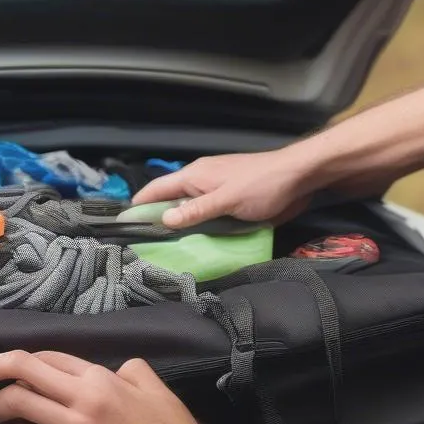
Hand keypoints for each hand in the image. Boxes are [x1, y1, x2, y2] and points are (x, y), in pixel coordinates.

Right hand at [133, 148, 316, 228]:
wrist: (299, 176)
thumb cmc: (261, 184)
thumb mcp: (226, 200)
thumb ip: (196, 210)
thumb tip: (165, 219)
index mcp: (194, 175)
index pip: (157, 189)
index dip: (139, 204)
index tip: (124, 222)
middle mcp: (201, 181)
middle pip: (170, 200)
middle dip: (157, 218)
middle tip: (143, 243)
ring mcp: (216, 190)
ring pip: (188, 209)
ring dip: (179, 225)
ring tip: (165, 248)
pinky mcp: (230, 200)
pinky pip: (206, 214)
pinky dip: (198, 226)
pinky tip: (196, 242)